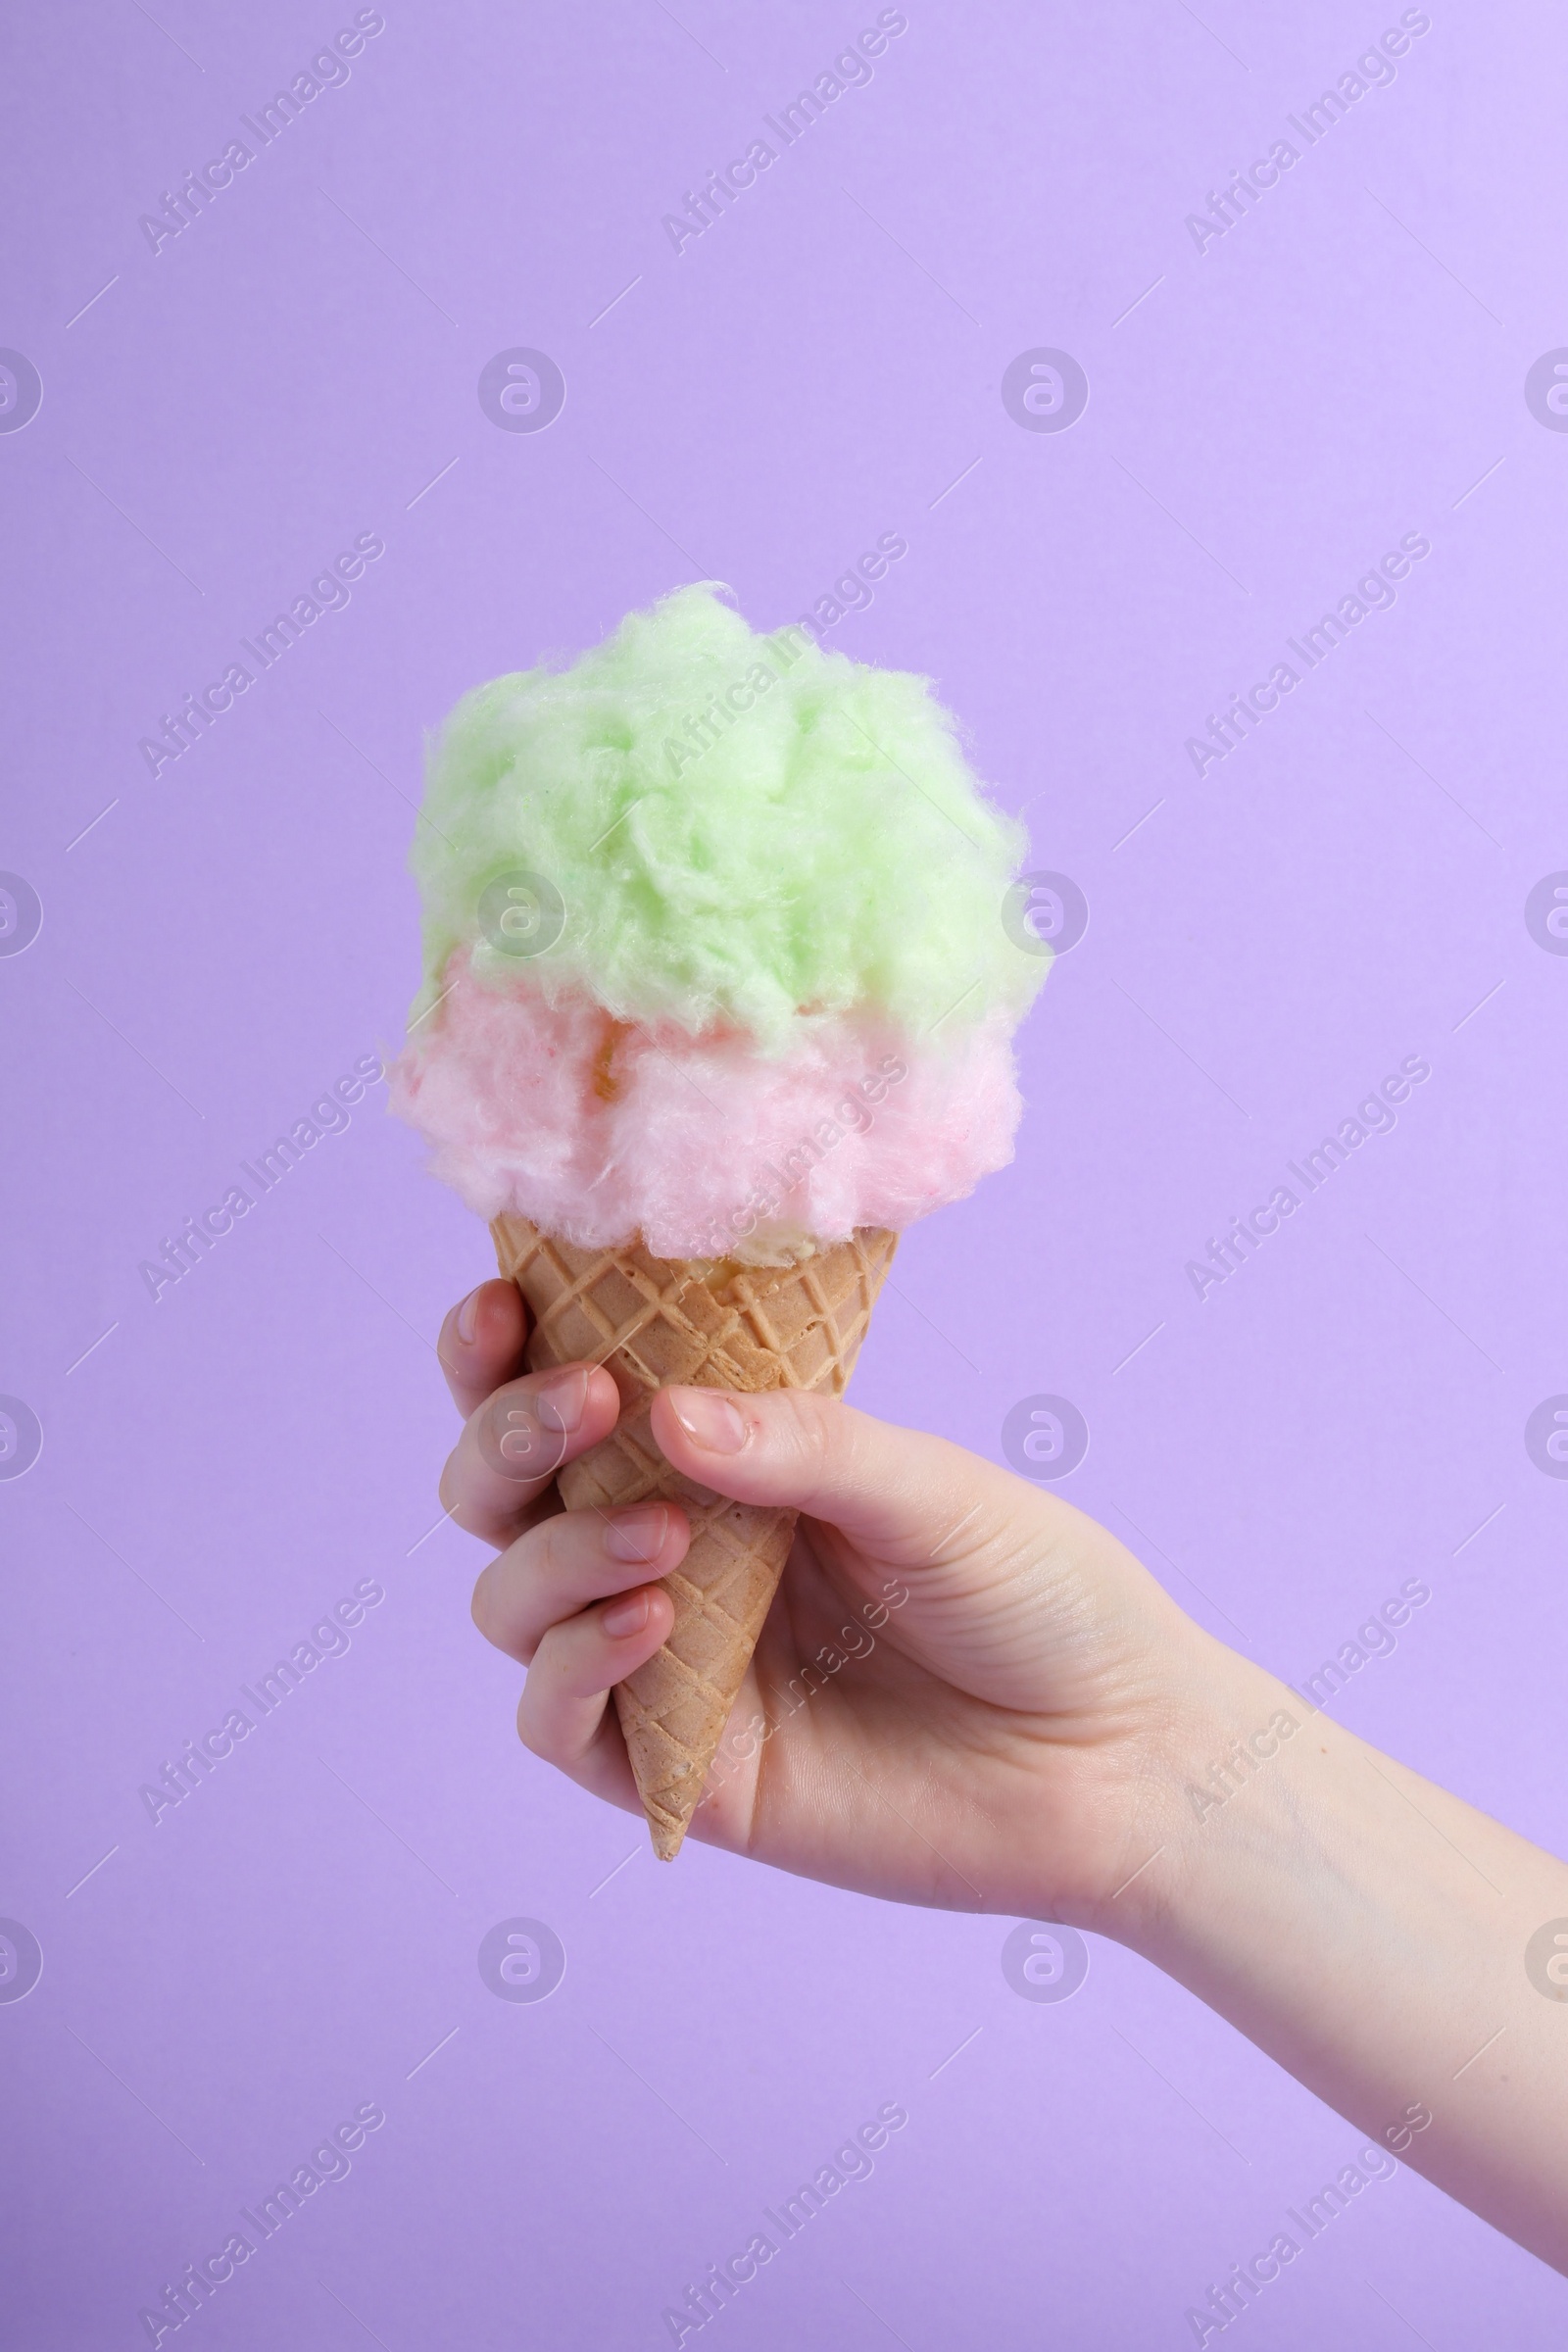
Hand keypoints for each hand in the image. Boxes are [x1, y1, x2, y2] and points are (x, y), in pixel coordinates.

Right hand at [436, 1278, 1231, 1921]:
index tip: (504, 1297)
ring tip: (661, 1536)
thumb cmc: (1040, 1596)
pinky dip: (575, 1666)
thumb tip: (659, 1411)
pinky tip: (655, 1625)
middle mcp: (673, 1553)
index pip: (571, 1390)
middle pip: (500, 1491)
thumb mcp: (931, 1489)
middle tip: (582, 1403)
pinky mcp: (682, 1770)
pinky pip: (558, 1724)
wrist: (1122, 1761)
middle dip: (505, 1435)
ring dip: (551, 1553)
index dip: (507, 1347)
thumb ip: (804, 1446)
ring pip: (510, 1601)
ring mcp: (668, 1664)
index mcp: (725, 1461)